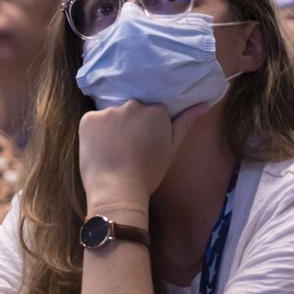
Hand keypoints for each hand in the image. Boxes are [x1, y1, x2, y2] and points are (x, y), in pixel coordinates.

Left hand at [78, 98, 209, 202]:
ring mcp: (109, 111)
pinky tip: (99, 150)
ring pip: (111, 115)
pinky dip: (94, 133)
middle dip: (130, 124)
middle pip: (131, 110)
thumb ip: (186, 122)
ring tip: (113, 151)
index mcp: (156, 110)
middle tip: (128, 150)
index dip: (148, 129)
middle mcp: (132, 105)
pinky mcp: (88, 119)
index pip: (152, 112)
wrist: (117, 191)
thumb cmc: (148, 173)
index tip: (144, 146)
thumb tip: (204, 102)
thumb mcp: (172, 149)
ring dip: (112, 128)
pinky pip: (93, 121)